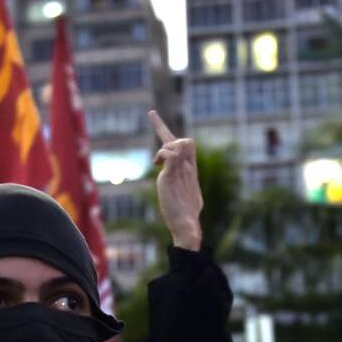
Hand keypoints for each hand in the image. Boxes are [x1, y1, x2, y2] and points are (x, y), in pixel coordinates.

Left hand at [149, 110, 202, 250]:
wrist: (187, 227)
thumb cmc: (186, 217)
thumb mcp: (188, 197)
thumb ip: (183, 187)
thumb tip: (181, 190)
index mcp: (190, 171)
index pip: (186, 145)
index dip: (163, 128)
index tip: (151, 114)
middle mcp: (188, 168)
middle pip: (186, 140)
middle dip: (162, 131)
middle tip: (154, 144)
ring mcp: (181, 170)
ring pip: (178, 142)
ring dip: (165, 147)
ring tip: (157, 164)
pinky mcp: (172, 175)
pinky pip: (169, 153)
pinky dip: (162, 154)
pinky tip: (157, 166)